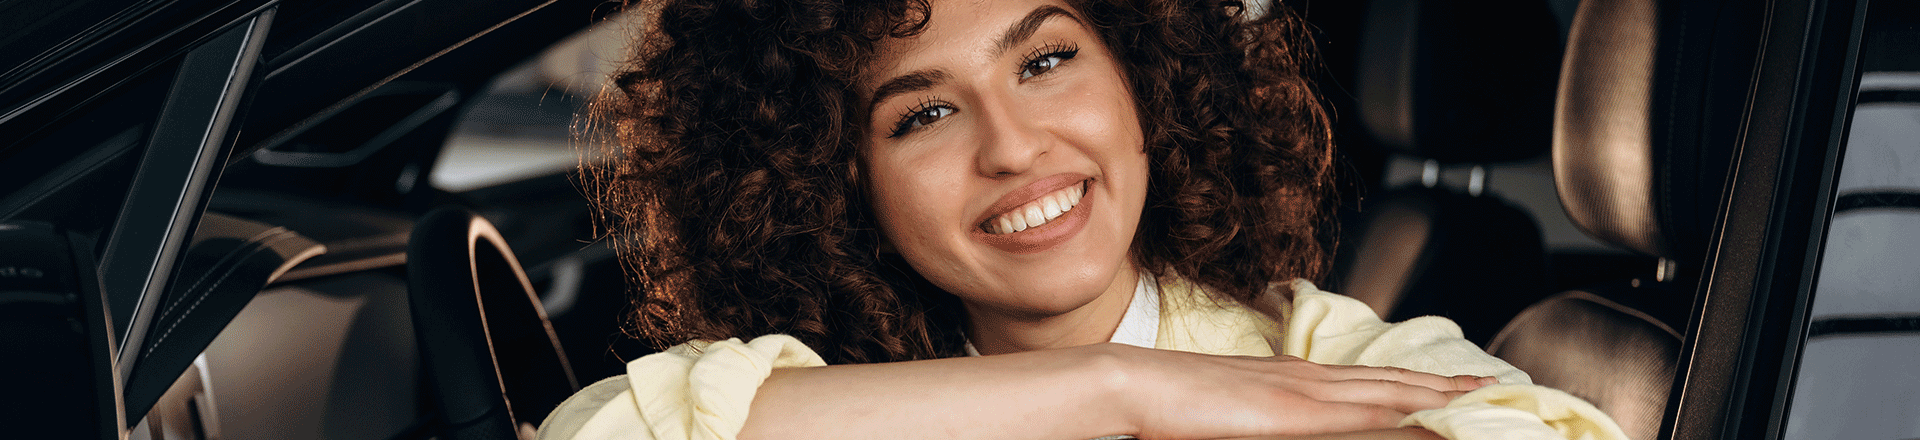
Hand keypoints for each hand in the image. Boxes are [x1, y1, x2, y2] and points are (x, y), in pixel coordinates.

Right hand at [1091, 344, 1491, 438]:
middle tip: (1491, 384)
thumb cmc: (1164, 406)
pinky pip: (1366, 414)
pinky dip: (1406, 413)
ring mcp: (1302, 391)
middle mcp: (1304, 377)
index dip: (1409, 382)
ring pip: (1389, 391)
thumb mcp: (1227, 415)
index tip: (1443, 385)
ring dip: (1438, 394)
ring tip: (1482, 395)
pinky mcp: (1296, 411)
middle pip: (1389, 381)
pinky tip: (1437, 416)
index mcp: (1288, 378)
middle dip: (1442, 385)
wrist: (1133, 384)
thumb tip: (1271, 422)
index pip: (1363, 379)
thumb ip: (1259, 419)